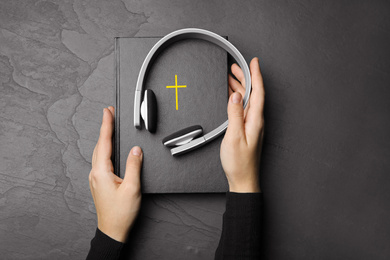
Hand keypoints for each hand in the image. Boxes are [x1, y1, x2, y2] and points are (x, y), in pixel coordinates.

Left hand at [89, 106, 142, 241]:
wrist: (112, 230)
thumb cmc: (121, 213)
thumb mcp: (132, 188)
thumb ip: (134, 166)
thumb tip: (136, 150)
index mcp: (101, 172)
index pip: (104, 142)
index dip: (106, 125)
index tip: (107, 112)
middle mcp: (95, 173)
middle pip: (100, 145)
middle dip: (104, 128)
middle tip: (109, 114)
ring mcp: (96, 178)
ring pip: (99, 152)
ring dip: (104, 137)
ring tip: (109, 126)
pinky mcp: (99, 182)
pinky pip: (101, 160)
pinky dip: (105, 148)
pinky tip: (109, 148)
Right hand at [220, 58, 264, 192]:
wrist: (243, 179)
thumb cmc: (239, 163)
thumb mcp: (234, 137)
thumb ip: (235, 115)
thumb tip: (236, 96)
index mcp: (255, 120)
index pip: (258, 92)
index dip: (256, 75)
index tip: (253, 62)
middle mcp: (256, 120)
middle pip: (253, 94)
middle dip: (245, 78)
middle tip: (234, 67)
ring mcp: (252, 125)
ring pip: (247, 100)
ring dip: (240, 87)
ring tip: (230, 77)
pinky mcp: (247, 129)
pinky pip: (243, 109)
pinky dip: (237, 99)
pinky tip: (232, 96)